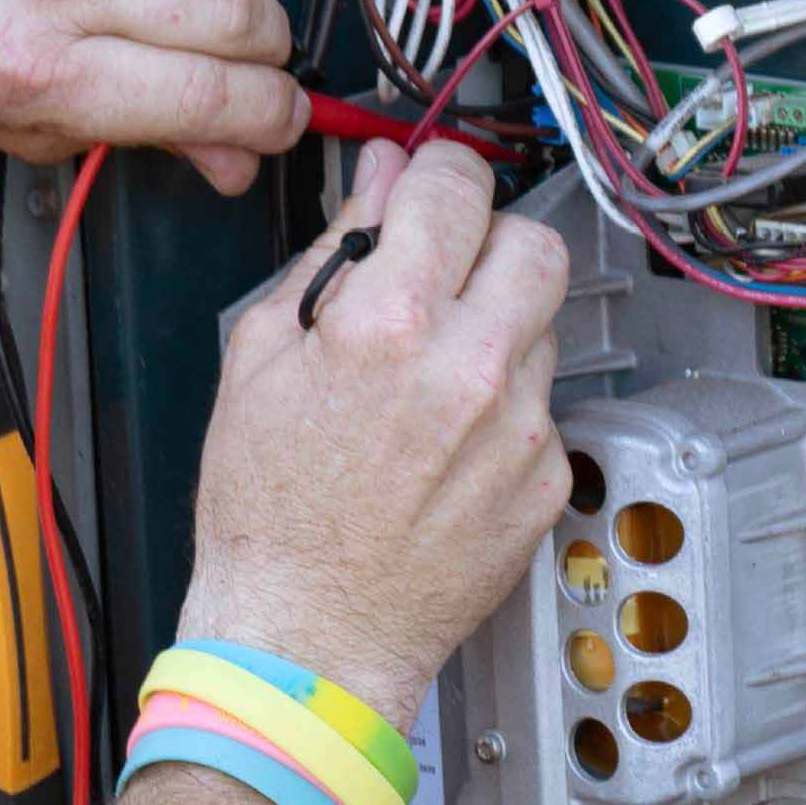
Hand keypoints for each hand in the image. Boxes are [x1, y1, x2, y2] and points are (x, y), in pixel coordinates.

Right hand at [178, 141, 572, 727]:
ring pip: (544, 324)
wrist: (306, 633)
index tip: (429, 181)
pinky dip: (502, 406)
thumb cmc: (266, 512)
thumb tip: (377, 185)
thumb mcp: (258, 360)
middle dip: (490, 240)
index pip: (456, 186)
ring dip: (497, 326)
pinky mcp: (546, 480)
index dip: (438, 171)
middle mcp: (469, 367)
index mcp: (389, 324)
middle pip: (533, 242)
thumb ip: (329, 258)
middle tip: (445, 272)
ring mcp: (519, 428)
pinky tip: (445, 444)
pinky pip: (542, 405)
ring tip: (430, 378)